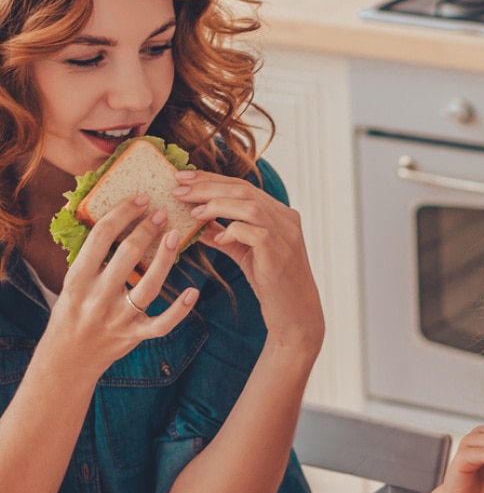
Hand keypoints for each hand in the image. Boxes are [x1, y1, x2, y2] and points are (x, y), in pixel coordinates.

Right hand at [48, 195, 198, 374]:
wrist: (69, 356)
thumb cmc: (74, 310)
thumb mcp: (74, 281)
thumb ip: (93, 258)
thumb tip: (119, 219)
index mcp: (78, 277)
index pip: (101, 236)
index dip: (123, 213)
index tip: (140, 198)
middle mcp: (97, 297)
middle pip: (126, 255)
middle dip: (146, 229)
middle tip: (162, 212)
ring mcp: (118, 318)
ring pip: (148, 286)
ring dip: (164, 259)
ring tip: (175, 236)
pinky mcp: (135, 336)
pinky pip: (162, 323)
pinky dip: (179, 309)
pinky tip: (193, 291)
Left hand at [173, 170, 322, 355]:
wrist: (297, 315)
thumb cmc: (273, 285)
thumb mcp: (247, 254)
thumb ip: (227, 236)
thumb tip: (198, 223)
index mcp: (281, 215)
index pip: (242, 186)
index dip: (210, 179)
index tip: (182, 178)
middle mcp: (286, 220)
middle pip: (243, 190)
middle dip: (206, 187)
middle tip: (178, 189)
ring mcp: (286, 236)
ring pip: (249, 206)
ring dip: (216, 206)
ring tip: (192, 213)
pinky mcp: (279, 253)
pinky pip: (253, 232)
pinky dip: (232, 232)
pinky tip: (217, 240)